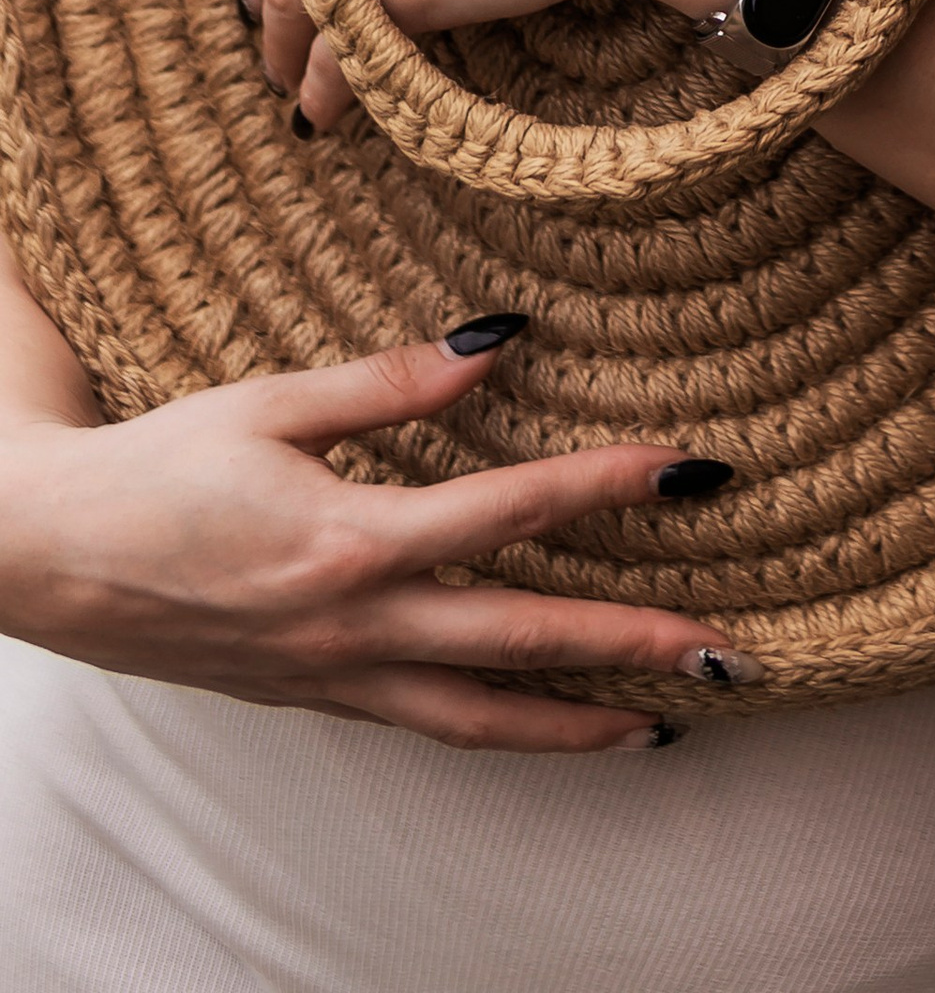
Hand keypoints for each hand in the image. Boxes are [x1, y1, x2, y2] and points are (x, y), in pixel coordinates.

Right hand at [0, 312, 762, 750]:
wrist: (48, 557)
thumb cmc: (157, 468)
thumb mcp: (269, 401)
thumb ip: (391, 384)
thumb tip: (500, 343)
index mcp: (348, 539)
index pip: (509, 511)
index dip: (606, 486)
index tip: (687, 468)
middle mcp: (352, 625)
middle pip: (520, 641)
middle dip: (631, 647)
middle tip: (726, 650)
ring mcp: (334, 676)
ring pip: (481, 715)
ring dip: (580, 722)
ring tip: (666, 722)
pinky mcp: (315, 698)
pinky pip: (428, 726)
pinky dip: (500, 732)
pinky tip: (550, 725)